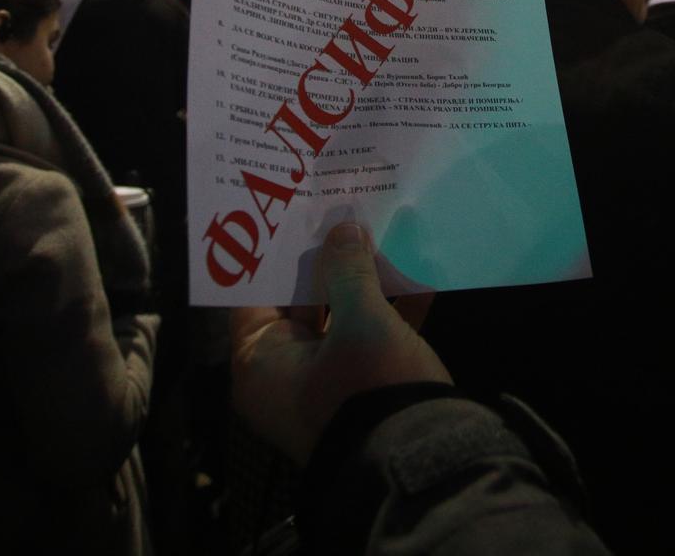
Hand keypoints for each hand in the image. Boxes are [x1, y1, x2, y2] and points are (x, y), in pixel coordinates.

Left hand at [231, 223, 451, 464]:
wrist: (420, 462)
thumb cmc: (371, 389)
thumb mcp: (361, 321)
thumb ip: (349, 271)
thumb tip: (343, 229)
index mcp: (261, 364)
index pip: (254, 296)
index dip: (274, 253)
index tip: (291, 213)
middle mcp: (284, 377)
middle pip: (296, 305)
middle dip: (323, 262)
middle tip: (338, 212)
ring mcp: (323, 384)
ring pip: (335, 319)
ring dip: (357, 282)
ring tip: (373, 231)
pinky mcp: (360, 390)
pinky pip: (363, 339)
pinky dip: (381, 310)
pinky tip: (407, 271)